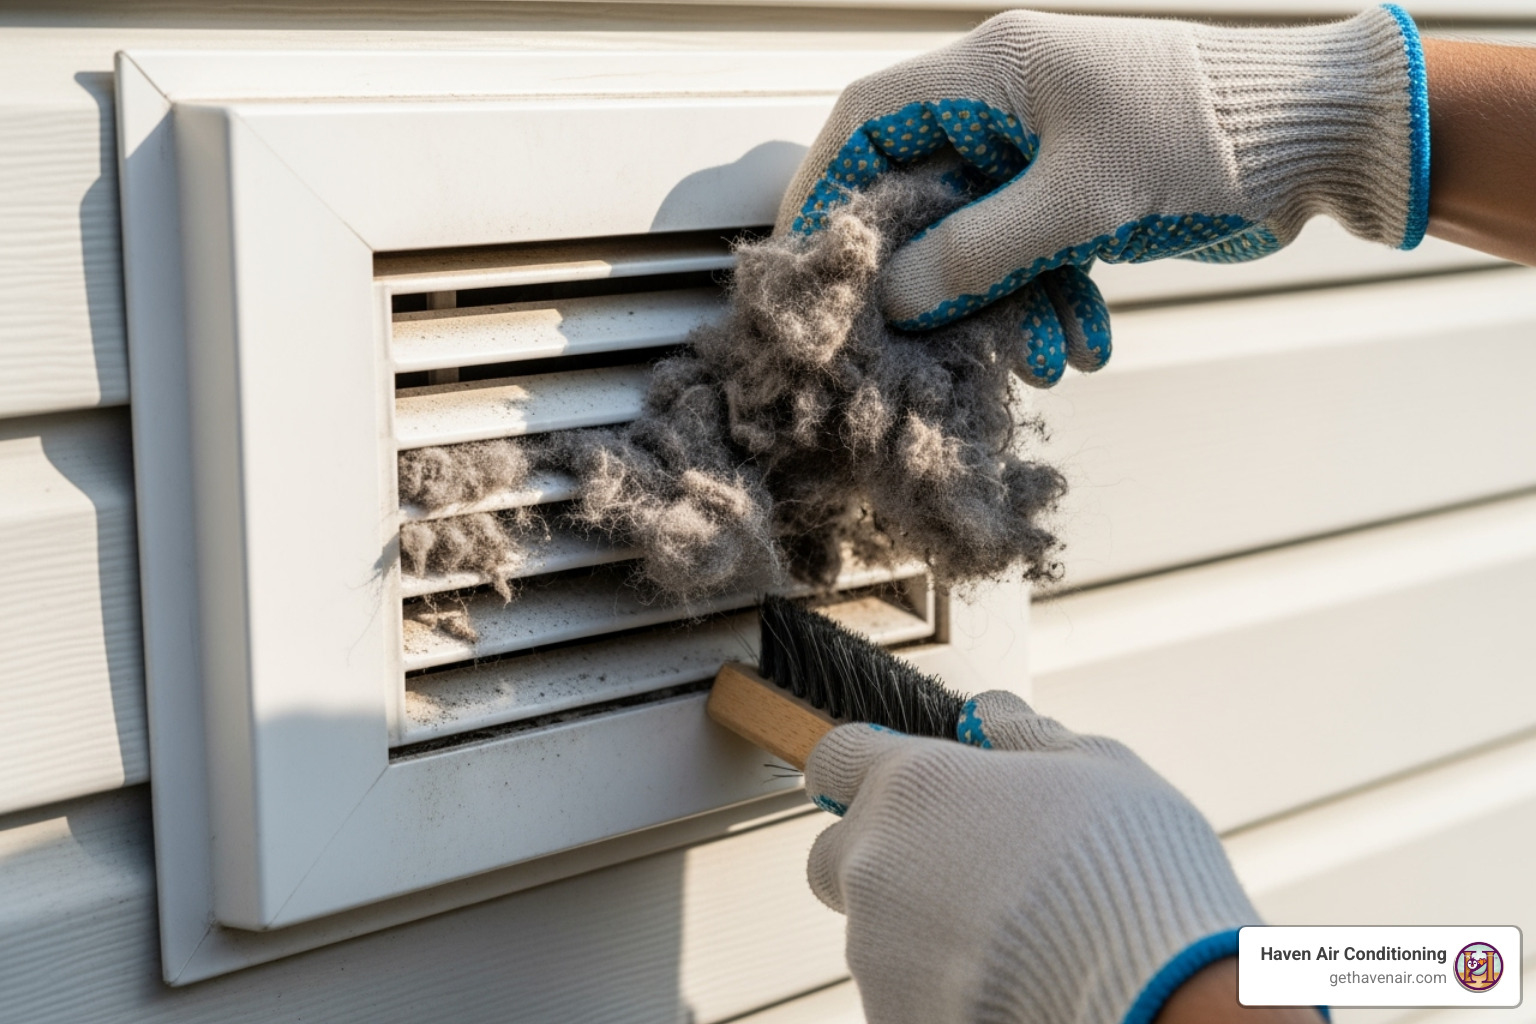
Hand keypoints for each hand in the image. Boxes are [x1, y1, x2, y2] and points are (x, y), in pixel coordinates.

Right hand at [778, 5, 1428, 367]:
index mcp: (993, 71)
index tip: (810, 263)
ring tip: (1035, 357)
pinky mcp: (1077, 196)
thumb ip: (979, 251)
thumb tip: (896, 297)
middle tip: (918, 338)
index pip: (868, 121)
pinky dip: (1047, 305)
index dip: (825, 190)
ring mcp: (1041, 153)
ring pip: (978, 242)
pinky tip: (1079, 345)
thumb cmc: (1209, 134)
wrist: (1319, 140)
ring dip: (1000, 308)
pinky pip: (1031, 259)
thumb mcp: (1081, 200)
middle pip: (919, 196)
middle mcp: (1006, 106)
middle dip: (927, 277)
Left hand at [804, 691, 1260, 1023]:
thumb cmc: (1133, 877)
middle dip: (888, 858)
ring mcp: (876, 952)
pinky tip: (1012, 982)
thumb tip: (986, 714)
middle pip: (841, 855)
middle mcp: (874, 866)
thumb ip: (1026, 733)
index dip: (865, 768)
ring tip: (1015, 936)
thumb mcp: (1100, 768)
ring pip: (875, 931)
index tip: (899, 784)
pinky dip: (942, 986)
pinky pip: (901, 991)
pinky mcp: (891, 1017)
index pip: (836, 759)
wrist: (1155, 1001)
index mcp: (913, 788)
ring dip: (923, 928)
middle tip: (969, 871)